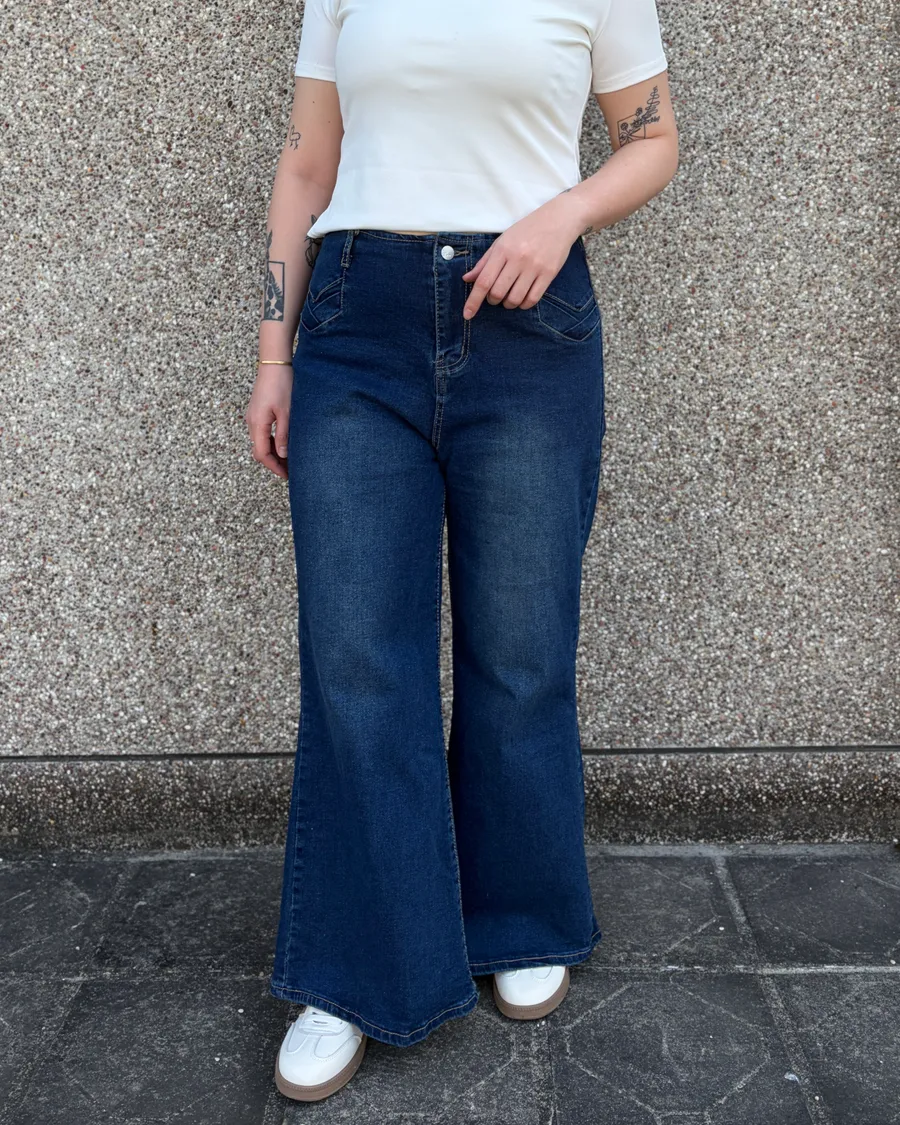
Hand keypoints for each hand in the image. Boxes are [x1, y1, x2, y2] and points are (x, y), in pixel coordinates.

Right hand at [244, 363, 292, 478]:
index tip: (287, 476)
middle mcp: (251, 422)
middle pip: (259, 451)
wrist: (274, 363)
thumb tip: (283, 455)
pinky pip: (261, 433)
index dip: (274, 467)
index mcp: (257, 424)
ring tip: (289, 460)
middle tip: (290, 471)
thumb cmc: (281, 385)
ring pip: (260, 442)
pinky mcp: (257, 412)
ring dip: (273, 453)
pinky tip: (283, 444)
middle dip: (273, 463)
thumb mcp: (287, 413)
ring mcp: (253, 417)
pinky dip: (271, 442)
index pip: (262, 454)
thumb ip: (284, 435)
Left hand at [461, 194, 588, 318]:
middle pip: (498, 293)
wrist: (558, 220)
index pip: (483, 281)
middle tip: (495, 296)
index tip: (467, 314)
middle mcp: (518, 259)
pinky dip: (524, 304)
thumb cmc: (527, 230)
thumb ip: (484, 262)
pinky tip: (522, 299)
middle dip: (493, 300)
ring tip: (509, 297)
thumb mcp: (502, 241)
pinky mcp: (549, 273)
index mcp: (503, 250)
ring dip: (508, 304)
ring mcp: (534, 267)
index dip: (473, 301)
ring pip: (515, 299)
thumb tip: (467, 279)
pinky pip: (532, 299)